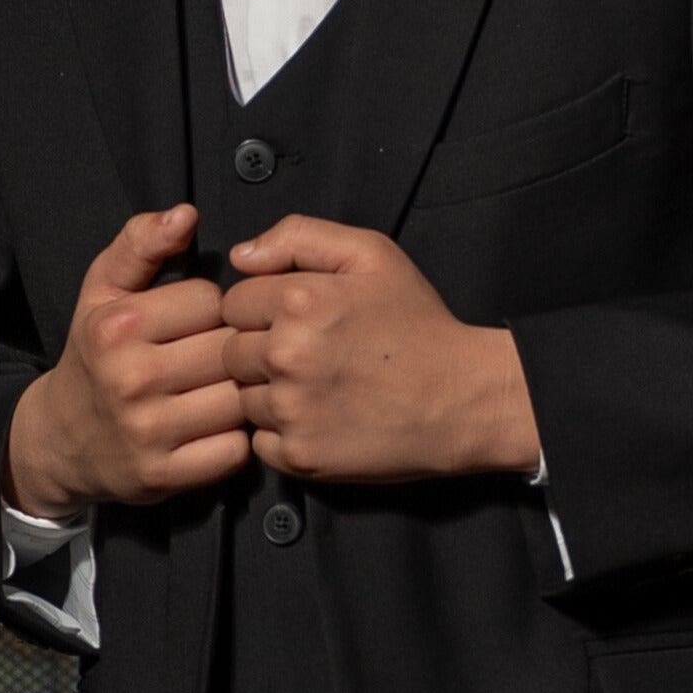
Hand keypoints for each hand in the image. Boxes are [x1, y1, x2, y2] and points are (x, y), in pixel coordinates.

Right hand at [5, 206, 253, 519]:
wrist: (59, 440)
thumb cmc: (95, 355)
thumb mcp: (103, 290)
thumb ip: (140, 243)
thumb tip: (186, 214)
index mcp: (118, 325)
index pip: (212, 299)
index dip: (214, 308)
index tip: (197, 323)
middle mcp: (131, 378)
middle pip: (229, 350)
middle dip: (232, 351)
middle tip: (217, 359)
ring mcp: (148, 431)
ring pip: (239, 399)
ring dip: (240, 395)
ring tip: (221, 390)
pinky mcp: (164, 476)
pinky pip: (234, 450)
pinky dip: (235, 440)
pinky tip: (216, 428)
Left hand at [223, 219, 540, 484]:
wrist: (462, 400)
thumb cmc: (418, 324)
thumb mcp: (372, 255)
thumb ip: (300, 236)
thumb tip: (241, 256)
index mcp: (298, 300)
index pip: (233, 304)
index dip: (262, 310)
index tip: (300, 321)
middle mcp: (286, 356)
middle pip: (230, 352)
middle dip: (261, 352)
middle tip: (312, 356)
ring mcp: (291, 411)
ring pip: (243, 398)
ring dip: (270, 394)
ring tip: (321, 389)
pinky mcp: (299, 455)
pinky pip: (260, 442)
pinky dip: (283, 434)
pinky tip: (322, 419)